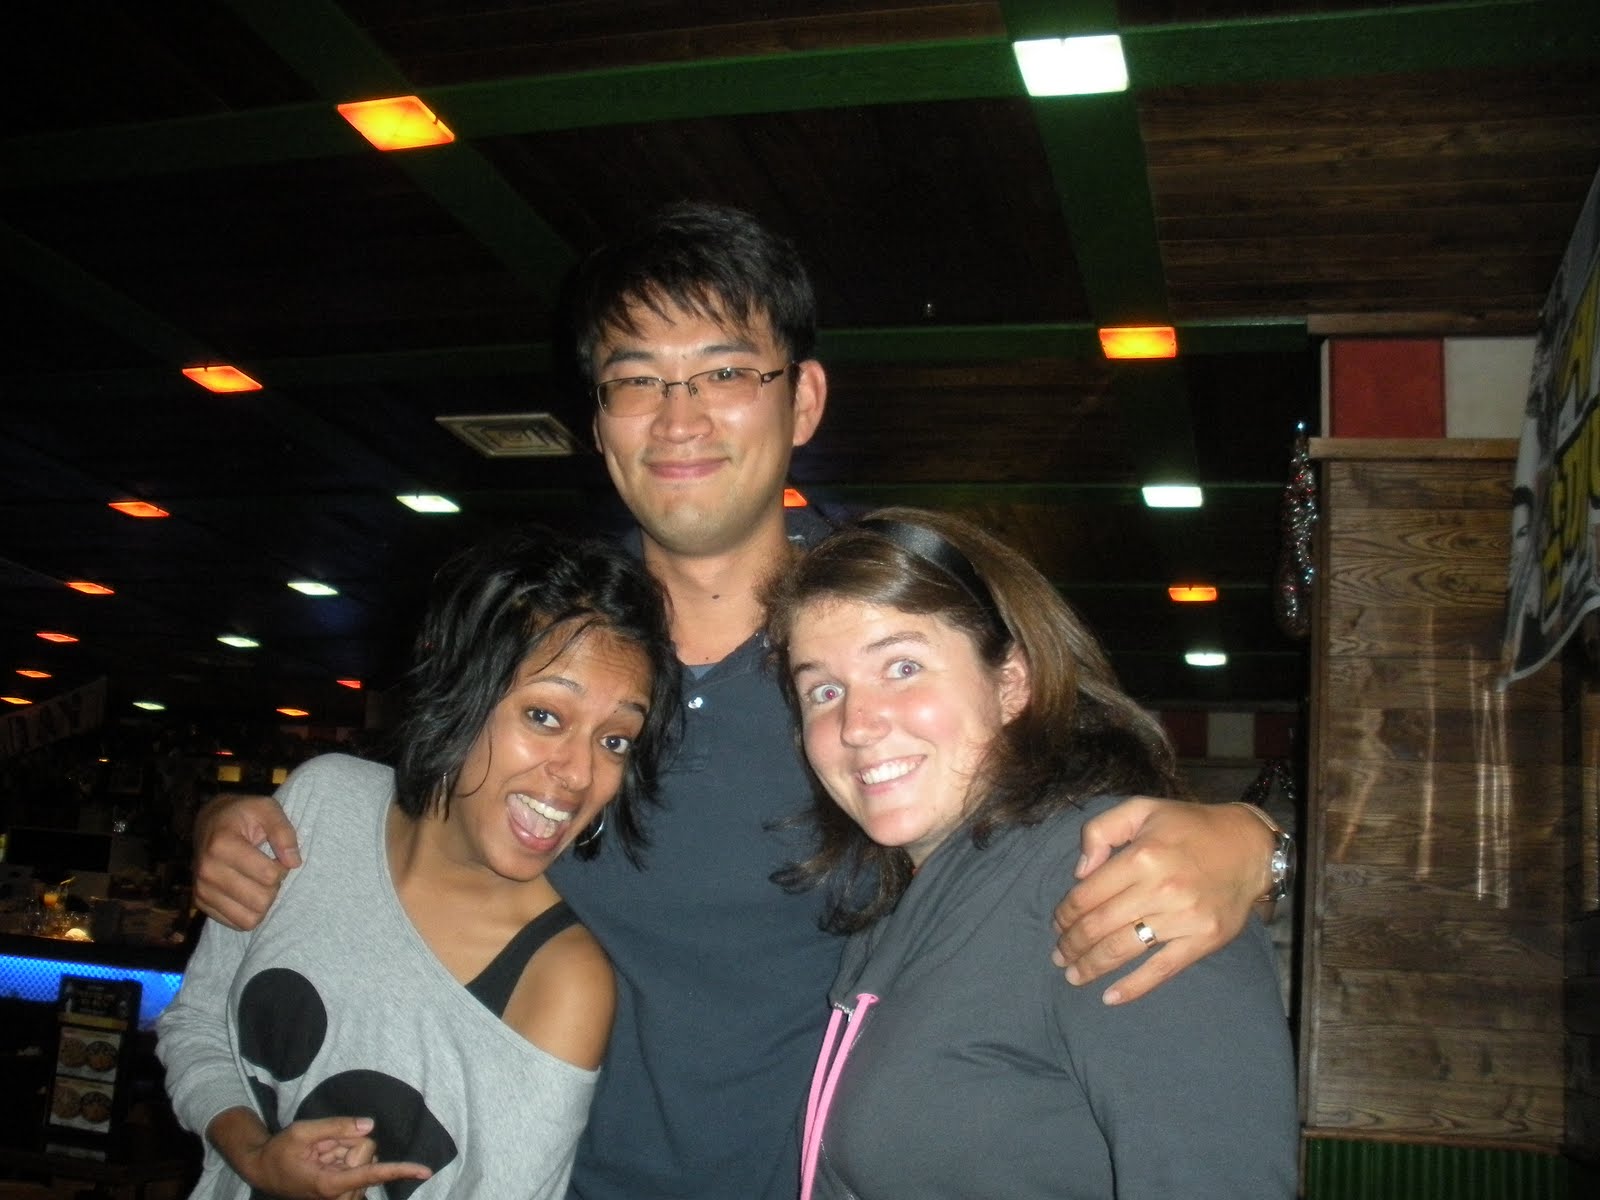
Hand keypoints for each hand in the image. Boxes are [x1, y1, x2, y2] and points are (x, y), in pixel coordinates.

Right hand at [192, 792, 300, 930]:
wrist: (209, 821)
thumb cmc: (242, 814)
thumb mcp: (267, 808)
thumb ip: (284, 832)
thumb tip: (293, 862)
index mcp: (222, 845)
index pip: (269, 875)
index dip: (282, 867)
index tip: (276, 855)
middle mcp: (206, 871)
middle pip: (261, 901)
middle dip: (273, 887)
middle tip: (268, 870)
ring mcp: (201, 890)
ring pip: (250, 919)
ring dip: (263, 903)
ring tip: (258, 883)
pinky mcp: (201, 904)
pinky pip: (237, 924)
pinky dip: (249, 912)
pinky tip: (248, 893)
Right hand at [215, 1111, 430, 1198]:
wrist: (263, 1169)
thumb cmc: (280, 1152)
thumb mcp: (303, 1132)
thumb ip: (337, 1127)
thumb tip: (370, 1125)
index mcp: (330, 1184)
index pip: (372, 1173)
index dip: (400, 1170)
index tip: (425, 1170)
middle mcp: (341, 1193)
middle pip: (367, 1153)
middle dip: (350, 1142)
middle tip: (322, 1146)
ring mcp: (344, 1193)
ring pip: (365, 1156)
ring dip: (346, 1148)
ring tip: (321, 1154)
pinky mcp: (346, 1188)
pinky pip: (359, 1159)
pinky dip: (345, 1152)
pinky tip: (326, 1157)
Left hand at [1052, 797, 1271, 1004]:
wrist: (1249, 847)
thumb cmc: (1189, 827)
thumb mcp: (1141, 809)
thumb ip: (1101, 830)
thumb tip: (1079, 871)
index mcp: (1141, 856)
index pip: (1087, 895)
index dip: (1065, 914)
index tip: (1057, 924)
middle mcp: (1160, 889)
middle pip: (1099, 925)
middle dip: (1071, 944)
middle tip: (1058, 955)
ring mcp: (1182, 918)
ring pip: (1123, 949)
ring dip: (1091, 966)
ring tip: (1073, 974)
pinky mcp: (1202, 940)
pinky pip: (1161, 970)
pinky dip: (1133, 987)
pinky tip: (1110, 997)